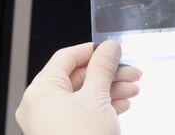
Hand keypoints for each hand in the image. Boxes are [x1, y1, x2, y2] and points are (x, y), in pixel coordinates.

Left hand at [15, 41, 141, 134]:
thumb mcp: (98, 97)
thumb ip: (104, 67)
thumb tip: (109, 48)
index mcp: (41, 91)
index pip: (66, 57)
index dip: (93, 50)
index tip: (114, 49)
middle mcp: (41, 105)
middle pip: (78, 76)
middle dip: (109, 74)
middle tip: (132, 72)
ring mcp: (51, 121)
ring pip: (84, 94)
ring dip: (111, 89)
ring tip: (132, 91)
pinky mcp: (63, 133)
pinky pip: (83, 111)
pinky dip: (103, 105)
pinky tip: (121, 105)